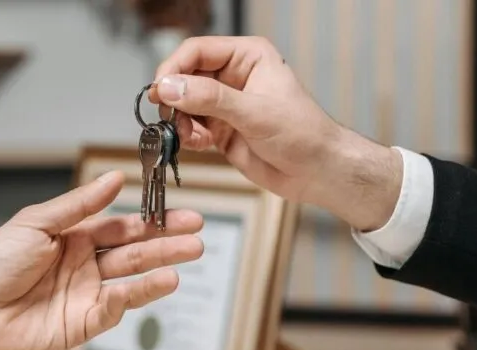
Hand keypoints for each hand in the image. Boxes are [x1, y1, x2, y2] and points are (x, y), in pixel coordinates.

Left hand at [0, 171, 203, 349]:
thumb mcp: (36, 223)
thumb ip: (79, 205)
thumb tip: (114, 178)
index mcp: (74, 238)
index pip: (121, 227)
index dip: (150, 220)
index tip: (178, 213)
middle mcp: (86, 265)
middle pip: (134, 251)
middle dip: (166, 242)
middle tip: (197, 234)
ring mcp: (87, 294)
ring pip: (132, 279)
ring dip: (161, 268)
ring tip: (189, 256)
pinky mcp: (85, 323)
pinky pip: (117, 308)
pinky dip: (137, 295)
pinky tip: (157, 282)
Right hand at [150, 36, 401, 231]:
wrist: (316, 172)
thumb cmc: (303, 134)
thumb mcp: (254, 111)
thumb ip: (209, 98)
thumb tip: (170, 87)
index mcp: (247, 56)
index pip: (197, 51)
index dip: (174, 68)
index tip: (161, 90)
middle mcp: (233, 76)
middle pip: (185, 77)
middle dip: (176, 99)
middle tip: (171, 118)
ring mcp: (225, 104)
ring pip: (184, 104)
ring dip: (181, 122)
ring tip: (193, 137)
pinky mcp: (220, 129)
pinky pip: (191, 127)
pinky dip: (188, 137)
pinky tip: (201, 144)